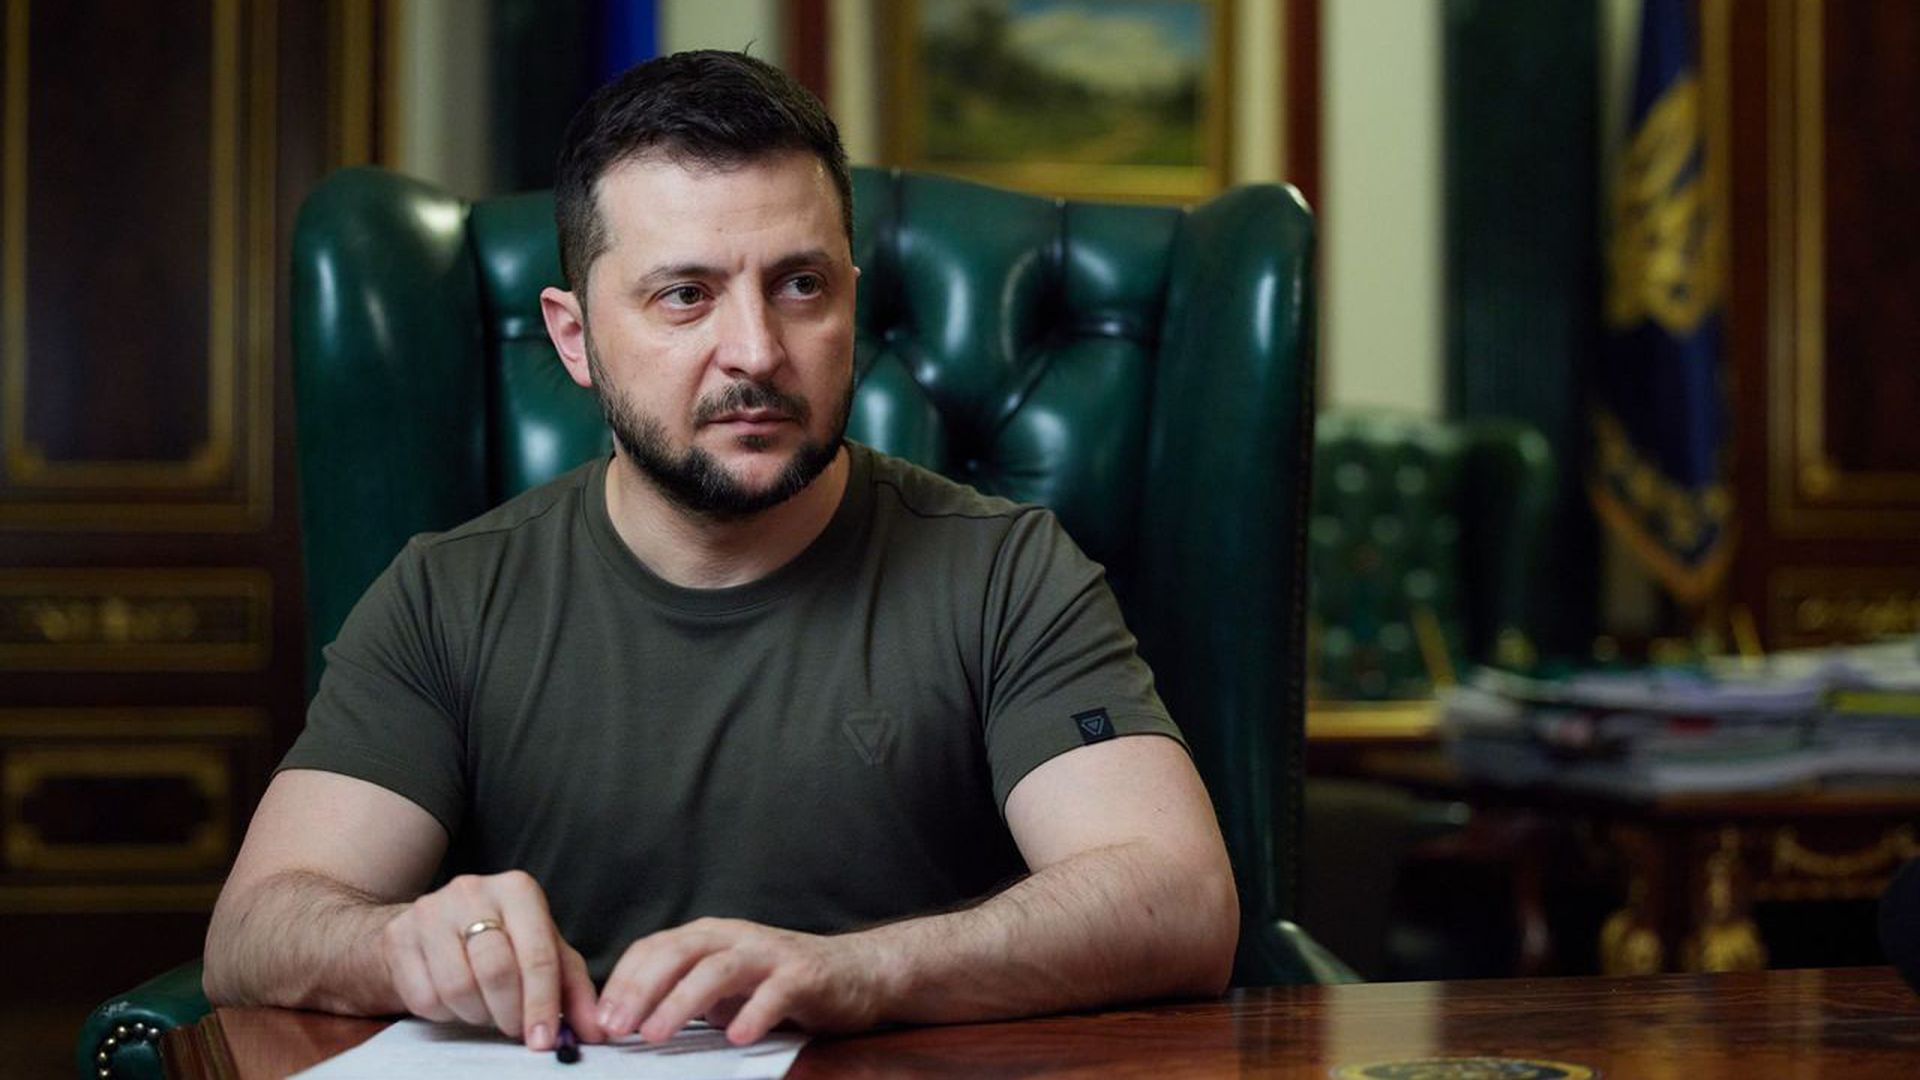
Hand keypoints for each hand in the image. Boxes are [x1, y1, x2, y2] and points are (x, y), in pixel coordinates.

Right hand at [379, 869, 606, 1049]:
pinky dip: (444, 1013)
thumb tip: (597, 1029)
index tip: (543, 1041)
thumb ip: (573, 990)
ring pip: (458, 987)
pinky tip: (454, 1001)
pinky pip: (424, 997)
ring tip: (485, 1009)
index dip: (542, 1004)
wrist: (428, 929)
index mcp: (518, 890)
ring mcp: (430, 910)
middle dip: (509, 1013)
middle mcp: (473, 890)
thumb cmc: (499, 942)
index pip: (538, 953)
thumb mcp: (543, 955)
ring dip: (476, 1014)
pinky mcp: (398, 936)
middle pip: (497, 970)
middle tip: (514, 1029)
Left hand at [596, 917, 891, 1044]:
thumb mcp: (726, 986)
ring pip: (717, 970)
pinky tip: (736, 1037)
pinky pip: (774, 992)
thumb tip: (633, 1022)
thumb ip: (687, 996)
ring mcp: (770, 953)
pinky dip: (752, 1013)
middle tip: (618, 1028)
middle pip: (678, 953)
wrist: (857, 972)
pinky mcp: (804, 975)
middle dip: (642, 990)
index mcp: (711, 937)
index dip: (623, 981)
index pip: (654, 948)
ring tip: (657, 1034)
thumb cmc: (783, 982)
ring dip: (682, 1002)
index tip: (601, 1017)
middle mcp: (736, 937)